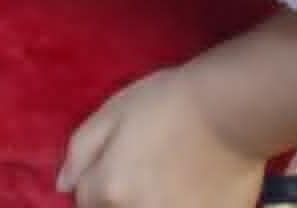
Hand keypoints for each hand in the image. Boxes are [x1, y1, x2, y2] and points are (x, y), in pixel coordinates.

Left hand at [60, 71, 265, 207]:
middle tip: (147, 170)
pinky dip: (183, 206)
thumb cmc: (171, 100)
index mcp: (110, 188)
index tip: (118, 166)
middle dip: (121, 199)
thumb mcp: (115, 109)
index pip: (84, 203)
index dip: (97, 184)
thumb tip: (63, 186)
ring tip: (171, 179)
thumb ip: (81, 149)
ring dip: (151, 201)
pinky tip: (194, 189)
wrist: (233, 108)